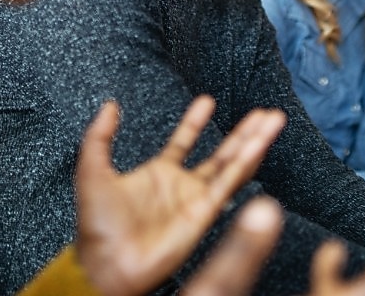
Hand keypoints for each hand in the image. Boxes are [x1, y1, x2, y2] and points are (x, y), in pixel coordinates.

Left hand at [75, 97, 286, 295]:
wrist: (106, 263)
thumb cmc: (97, 228)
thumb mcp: (92, 170)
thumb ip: (100, 136)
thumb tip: (109, 106)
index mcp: (157, 175)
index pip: (184, 142)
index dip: (195, 122)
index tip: (207, 101)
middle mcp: (182, 187)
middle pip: (221, 153)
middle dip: (243, 132)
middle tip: (263, 114)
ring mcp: (196, 200)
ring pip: (233, 165)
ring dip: (254, 142)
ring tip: (272, 120)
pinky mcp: (204, 213)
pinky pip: (229, 183)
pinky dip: (246, 162)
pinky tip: (259, 144)